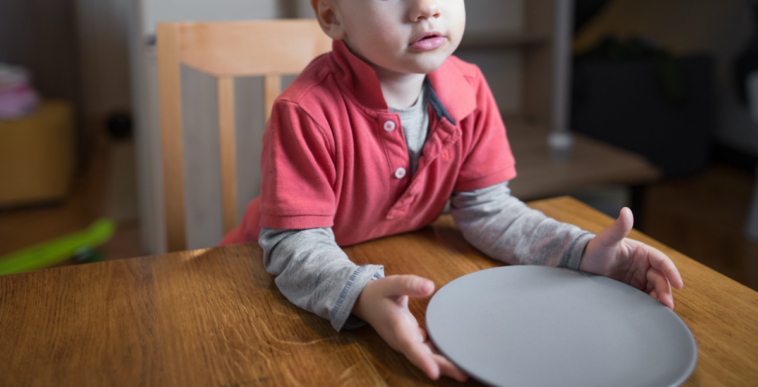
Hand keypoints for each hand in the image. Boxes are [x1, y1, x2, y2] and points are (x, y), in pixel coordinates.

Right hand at [352, 275, 467, 381]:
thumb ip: (409, 284)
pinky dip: (441, 356)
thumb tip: (430, 287)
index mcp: (396, 325)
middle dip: (442, 366)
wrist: (366, 303)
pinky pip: (427, 352)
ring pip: (426, 357)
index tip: (434, 373)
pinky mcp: (412, 341)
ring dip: (444, 364)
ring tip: (465, 371)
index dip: (422, 360)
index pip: (409, 345)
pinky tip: (457, 360)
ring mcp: (407, 342)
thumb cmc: (379, 293)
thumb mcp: (391, 284)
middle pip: (422, 356)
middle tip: (463, 374)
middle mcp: (401, 339)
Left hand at [580, 207, 683, 308]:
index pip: (662, 261)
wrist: (580, 265)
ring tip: (661, 310)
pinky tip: (650, 312)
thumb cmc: (594, 249)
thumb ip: (618, 227)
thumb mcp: (606, 239)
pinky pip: (644, 298)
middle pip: (660, 279)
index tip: (678, 284)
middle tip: (666, 304)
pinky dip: (649, 304)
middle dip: (665, 290)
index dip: (671, 272)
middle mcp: (643, 266)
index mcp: (642, 252)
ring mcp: (638, 280)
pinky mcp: (631, 291)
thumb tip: (626, 211)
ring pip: (655, 290)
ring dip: (660, 299)